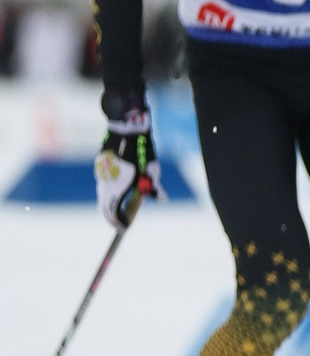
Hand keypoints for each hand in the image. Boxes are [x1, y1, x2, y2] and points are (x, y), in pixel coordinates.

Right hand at [96, 109, 162, 228]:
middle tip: (119, 222)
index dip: (118, 223)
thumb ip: (154, 187)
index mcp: (116, 187)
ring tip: (119, 207)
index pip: (112, 213)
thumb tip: (162, 199)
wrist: (126, 126)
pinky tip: (118, 187)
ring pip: (102, 193)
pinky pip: (102, 181)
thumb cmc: (142, 150)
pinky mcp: (100, 163)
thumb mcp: (151, 170)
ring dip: (109, 202)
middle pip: (103, 205)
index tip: (123, 229)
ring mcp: (100, 172)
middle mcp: (105, 182)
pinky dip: (108, 189)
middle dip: (111, 216)